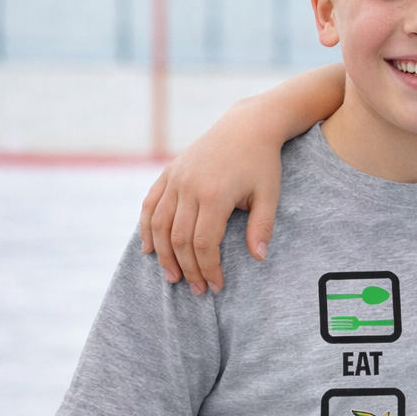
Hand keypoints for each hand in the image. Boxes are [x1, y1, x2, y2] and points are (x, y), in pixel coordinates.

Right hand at [139, 100, 284, 294]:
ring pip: (159, 225)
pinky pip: (150, 205)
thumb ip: (262, 227)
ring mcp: (175, 179)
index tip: (216, 286)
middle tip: (197, 289)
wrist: (247, 126)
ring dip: (163, 255)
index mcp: (214, 195)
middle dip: (187, 268)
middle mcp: (188, 187)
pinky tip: (148, 249)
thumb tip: (259, 258)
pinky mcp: (169, 173)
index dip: (208, 269)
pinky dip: (146, 228)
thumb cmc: (262, 163)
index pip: (203, 244)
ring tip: (173, 277)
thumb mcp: (270, 195)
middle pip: (178, 239)